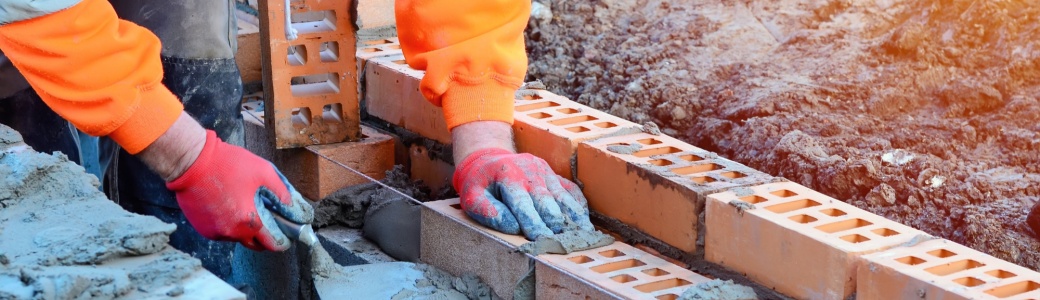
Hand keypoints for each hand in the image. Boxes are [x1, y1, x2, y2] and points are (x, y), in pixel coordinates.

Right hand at [165, 130, 313, 250]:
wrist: (191, 162)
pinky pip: (222, 232)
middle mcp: (231, 233)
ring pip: (237, 238)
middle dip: (265, 238)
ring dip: (245, 229)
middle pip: (255, 244)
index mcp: (249, 221)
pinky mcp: (202, 228)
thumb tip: (292, 206)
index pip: (272, 243)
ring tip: (247, 208)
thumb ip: (281, 192)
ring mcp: (215, 232)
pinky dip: (229, 225)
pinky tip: (230, 207)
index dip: (282, 241)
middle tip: (270, 223)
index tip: (287, 234)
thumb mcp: (263, 172)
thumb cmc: (227, 164)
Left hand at [454, 148, 593, 239]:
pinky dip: (578, 206)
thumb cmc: (480, 183)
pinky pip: (570, 190)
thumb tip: (511, 226)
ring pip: (562, 196)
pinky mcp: (554, 175)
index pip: (523, 203)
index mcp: (508, 175)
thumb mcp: (471, 195)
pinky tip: (585, 222)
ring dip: (573, 216)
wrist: (489, 158)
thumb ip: (485, 210)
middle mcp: (530, 171)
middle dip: (555, 222)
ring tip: (584, 234)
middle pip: (547, 200)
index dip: (533, 222)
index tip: (541, 239)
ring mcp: (545, 172)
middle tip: (563, 241)